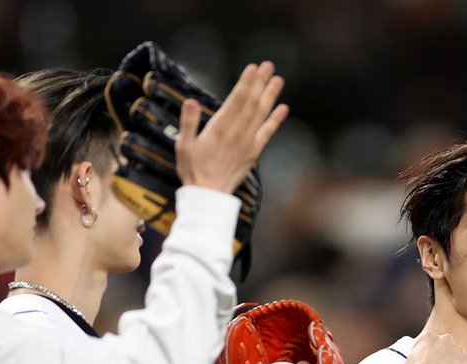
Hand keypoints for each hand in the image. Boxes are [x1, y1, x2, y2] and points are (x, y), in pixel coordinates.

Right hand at [175, 61, 287, 192]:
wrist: (209, 195)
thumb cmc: (193, 170)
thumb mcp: (184, 145)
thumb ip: (189, 122)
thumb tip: (190, 102)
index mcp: (220, 129)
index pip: (236, 100)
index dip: (246, 83)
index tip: (253, 68)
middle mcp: (237, 133)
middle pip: (252, 103)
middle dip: (260, 83)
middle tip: (268, 65)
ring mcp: (248, 143)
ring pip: (261, 115)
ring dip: (270, 96)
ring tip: (278, 80)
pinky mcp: (253, 153)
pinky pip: (267, 133)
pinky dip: (275, 120)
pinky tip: (283, 108)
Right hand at [402, 331, 466, 363]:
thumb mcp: (410, 358)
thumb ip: (421, 353)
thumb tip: (424, 358)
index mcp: (429, 336)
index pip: (433, 342)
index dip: (432, 355)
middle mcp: (445, 339)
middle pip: (448, 346)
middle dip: (445, 356)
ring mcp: (458, 350)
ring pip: (459, 356)